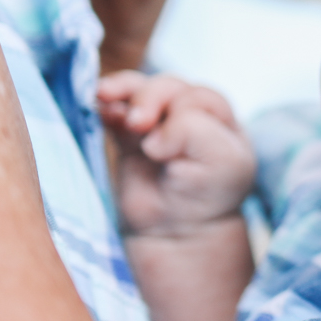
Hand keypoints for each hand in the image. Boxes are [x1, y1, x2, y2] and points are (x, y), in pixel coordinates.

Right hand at [98, 72, 253, 235]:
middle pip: (168, 88)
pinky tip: (98, 107)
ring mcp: (159, 123)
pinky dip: (107, 105)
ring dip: (123, 89)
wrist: (175, 233)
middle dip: (150, 97)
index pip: (198, 96)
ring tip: (104, 95)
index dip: (181, 113)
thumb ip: (194, 132)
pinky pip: (117, 110)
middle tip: (136, 123)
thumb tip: (150, 134)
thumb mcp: (222, 162)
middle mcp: (191, 115)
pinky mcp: (130, 136)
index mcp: (220, 119)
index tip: (164, 147)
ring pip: (141, 90)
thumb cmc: (207, 195)